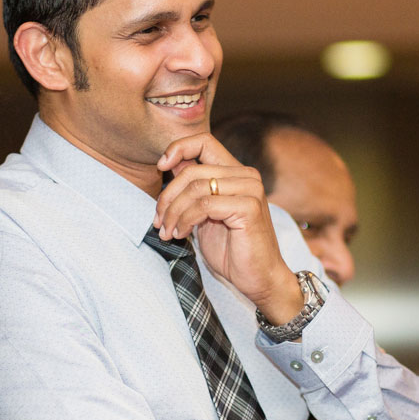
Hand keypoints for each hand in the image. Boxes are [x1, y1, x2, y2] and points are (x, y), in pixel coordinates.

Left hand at [153, 134, 302, 322]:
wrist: (259, 279)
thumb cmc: (231, 249)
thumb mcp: (204, 214)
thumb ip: (192, 189)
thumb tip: (168, 165)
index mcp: (236, 172)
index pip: (203, 141)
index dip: (177, 148)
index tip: (160, 167)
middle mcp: (246, 175)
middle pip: (192, 170)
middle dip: (167, 197)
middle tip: (159, 221)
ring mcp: (250, 190)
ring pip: (195, 188)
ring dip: (173, 213)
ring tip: (169, 233)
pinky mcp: (249, 208)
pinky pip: (204, 205)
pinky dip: (185, 221)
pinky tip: (182, 235)